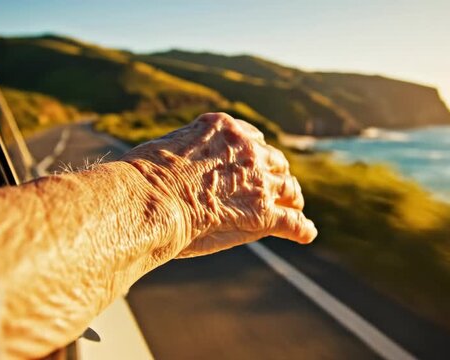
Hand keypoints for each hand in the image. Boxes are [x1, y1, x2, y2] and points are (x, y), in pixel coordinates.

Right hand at [121, 112, 316, 257]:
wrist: (150, 199)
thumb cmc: (143, 178)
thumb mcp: (166, 150)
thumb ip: (186, 153)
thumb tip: (183, 167)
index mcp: (223, 127)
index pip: (251, 138)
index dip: (257, 154)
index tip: (258, 163)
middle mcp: (246, 148)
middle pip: (274, 162)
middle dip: (277, 175)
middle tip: (280, 189)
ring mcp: (258, 180)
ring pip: (288, 188)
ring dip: (292, 199)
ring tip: (296, 209)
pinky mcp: (263, 212)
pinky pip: (292, 221)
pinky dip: (301, 228)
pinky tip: (306, 234)